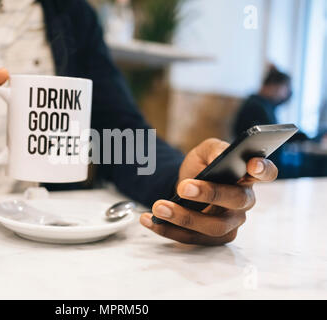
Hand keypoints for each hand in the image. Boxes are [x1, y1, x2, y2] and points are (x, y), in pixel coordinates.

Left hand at [140, 138, 277, 245]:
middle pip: (236, 201)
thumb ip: (215, 149)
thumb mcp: (206, 151)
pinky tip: (148, 219)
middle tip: (183, 187)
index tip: (251, 164)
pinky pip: (191, 238)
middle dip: (210, 194)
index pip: (266, 173)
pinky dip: (167, 230)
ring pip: (213, 227)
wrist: (186, 185)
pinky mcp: (212, 238)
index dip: (263, 169)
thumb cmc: (203, 166)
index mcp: (247, 176)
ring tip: (158, 206)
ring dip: (183, 218)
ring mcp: (230, 222)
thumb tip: (220, 157)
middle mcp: (243, 201)